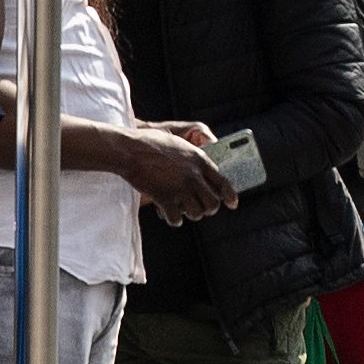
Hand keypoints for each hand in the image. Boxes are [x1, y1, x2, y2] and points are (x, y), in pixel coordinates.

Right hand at [119, 123, 237, 217]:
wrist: (130, 150)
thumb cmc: (151, 143)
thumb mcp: (179, 144)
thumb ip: (193, 158)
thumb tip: (202, 173)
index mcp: (199, 160)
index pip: (223, 182)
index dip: (229, 195)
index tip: (232, 204)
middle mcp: (193, 176)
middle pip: (212, 203)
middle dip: (208, 208)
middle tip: (200, 208)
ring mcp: (180, 188)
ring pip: (197, 213)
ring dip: (191, 214)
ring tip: (183, 210)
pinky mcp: (165, 198)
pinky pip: (177, 219)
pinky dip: (174, 219)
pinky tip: (170, 214)